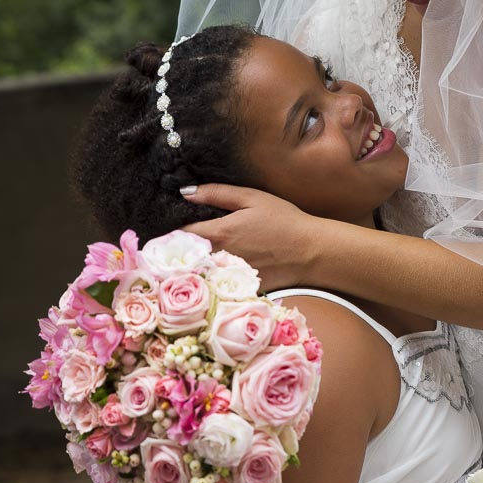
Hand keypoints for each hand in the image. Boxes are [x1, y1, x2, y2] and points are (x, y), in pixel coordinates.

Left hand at [182, 184, 321, 291]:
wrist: (312, 252)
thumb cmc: (284, 220)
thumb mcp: (252, 198)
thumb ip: (217, 194)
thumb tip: (185, 193)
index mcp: (219, 233)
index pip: (178, 235)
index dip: (170, 230)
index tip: (171, 226)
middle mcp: (219, 258)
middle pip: (184, 256)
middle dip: (179, 249)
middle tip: (181, 241)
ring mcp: (228, 277)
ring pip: (198, 271)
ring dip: (193, 264)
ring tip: (198, 255)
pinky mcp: (239, 290)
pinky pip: (216, 284)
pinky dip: (213, 277)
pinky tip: (221, 269)